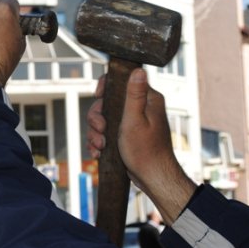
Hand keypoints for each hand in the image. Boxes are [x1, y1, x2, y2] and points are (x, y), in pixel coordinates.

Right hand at [86, 69, 196, 224]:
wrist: (152, 178)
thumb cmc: (145, 151)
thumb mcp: (135, 120)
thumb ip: (134, 95)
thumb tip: (138, 69)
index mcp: (147, 99)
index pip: (120, 80)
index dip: (105, 87)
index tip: (98, 98)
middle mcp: (140, 108)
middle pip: (107, 102)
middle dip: (97, 118)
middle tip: (100, 131)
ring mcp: (132, 122)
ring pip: (103, 119)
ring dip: (96, 133)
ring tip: (99, 146)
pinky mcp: (126, 135)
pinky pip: (105, 132)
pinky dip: (99, 141)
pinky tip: (98, 152)